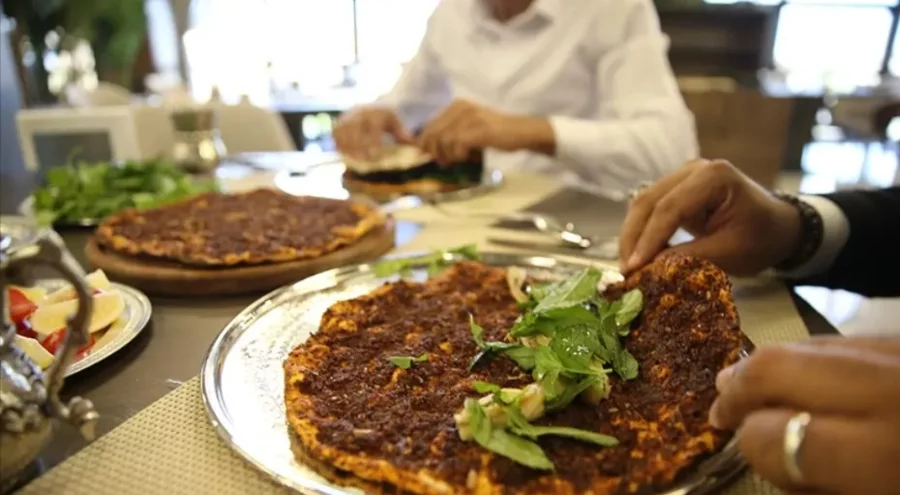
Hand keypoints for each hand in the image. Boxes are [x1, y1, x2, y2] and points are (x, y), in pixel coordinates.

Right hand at [333, 106, 414, 159]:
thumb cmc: (387, 119)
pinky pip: (335, 133)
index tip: (374, 155)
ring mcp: (348, 116)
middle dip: (357, 145)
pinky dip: (338, 144)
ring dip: (345, 145)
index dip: (373, 141)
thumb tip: (415, 148)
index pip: (374, 127)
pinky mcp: (339, 121)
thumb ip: (403, 136)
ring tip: (351, 160)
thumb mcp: (397, 124)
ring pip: (343, 130)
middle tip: (361, 161)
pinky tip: (343, 155)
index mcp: (376, 113)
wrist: (374, 106)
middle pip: (355, 128)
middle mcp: (360, 112)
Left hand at [418, 100, 553, 164]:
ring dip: (448, 155)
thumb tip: (422, 147)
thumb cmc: (493, 133)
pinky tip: (466, 157)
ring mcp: (470, 117)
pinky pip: (457, 144)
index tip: (425, 156)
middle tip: (442, 162)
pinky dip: (459, 154)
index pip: (430, 125)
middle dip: (434, 151)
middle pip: (434, 133)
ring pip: (444, 140)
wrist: (519, 132)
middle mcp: (461, 107)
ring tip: (457, 160)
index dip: (424, 142)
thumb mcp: (467, 129)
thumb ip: (447, 134)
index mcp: (456, 106)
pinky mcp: (478, 128)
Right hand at [619, 159, 801, 275]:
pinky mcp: (676, 189)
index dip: (649, 239)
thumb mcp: (730, 253)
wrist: (778, 227)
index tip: (634, 268)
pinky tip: (638, 255)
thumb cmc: (761, 238)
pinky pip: (650, 209)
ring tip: (628, 266)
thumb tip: (649, 269)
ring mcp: (682, 176)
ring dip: (632, 235)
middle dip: (633, 237)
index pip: (670, 207)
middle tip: (624, 271)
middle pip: (648, 201)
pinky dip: (641, 232)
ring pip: (643, 204)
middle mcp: (693, 169)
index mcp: (713, 177)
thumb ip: (689, 258)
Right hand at [710, 336, 899, 493]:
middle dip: (740, 387)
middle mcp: (888, 390)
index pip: (775, 435)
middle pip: (777, 367)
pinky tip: (804, 374)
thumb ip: (813, 484)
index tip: (743, 449)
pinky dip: (813, 355)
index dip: (748, 443)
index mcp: (880, 454)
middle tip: (722, 408)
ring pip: (808, 343)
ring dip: (769, 365)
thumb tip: (762, 447)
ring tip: (747, 384)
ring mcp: (898, 354)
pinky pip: (843, 338)